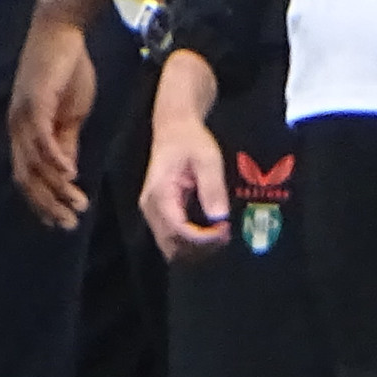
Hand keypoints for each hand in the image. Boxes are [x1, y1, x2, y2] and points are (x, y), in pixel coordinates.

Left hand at [9, 11, 98, 227]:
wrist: (62, 32)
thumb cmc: (67, 70)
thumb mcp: (71, 115)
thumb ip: (67, 142)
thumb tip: (68, 173)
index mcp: (24, 132)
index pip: (27, 177)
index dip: (43, 202)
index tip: (61, 221)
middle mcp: (17, 128)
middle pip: (26, 178)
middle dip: (48, 204)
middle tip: (69, 224)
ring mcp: (23, 116)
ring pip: (34, 164)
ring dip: (56, 188)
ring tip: (77, 205)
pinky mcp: (35, 102)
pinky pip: (41, 139)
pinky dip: (54, 160)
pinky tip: (70, 175)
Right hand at [139, 48, 231, 258]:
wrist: (173, 128)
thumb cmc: (190, 140)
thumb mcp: (207, 158)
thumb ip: (212, 187)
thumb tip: (219, 217)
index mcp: (160, 193)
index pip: (178, 229)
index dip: (202, 238)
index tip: (225, 230)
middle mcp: (150, 207)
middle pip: (172, 244)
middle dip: (200, 247)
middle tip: (226, 235)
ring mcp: (152, 212)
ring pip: (170, 245)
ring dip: (195, 248)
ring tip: (220, 236)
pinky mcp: (159, 214)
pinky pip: (172, 238)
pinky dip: (190, 242)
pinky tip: (210, 234)